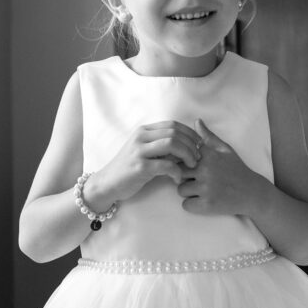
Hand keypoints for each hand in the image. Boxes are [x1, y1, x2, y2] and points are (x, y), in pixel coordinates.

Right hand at [87, 120, 202, 208]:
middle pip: (174, 132)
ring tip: (192, 165)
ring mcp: (139, 151)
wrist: (108, 183)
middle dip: (191, 144)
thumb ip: (162, 147)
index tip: (199, 144)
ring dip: (187, 154)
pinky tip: (178, 178)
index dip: (190, 133)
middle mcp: (141, 137)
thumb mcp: (145, 152)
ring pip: (172, 144)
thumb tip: (188, 146)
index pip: (173, 125)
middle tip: (198, 157)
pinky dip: (177, 172)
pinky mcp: (139, 167)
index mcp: (144, 131)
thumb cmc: (130, 168)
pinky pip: (166, 165)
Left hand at [177, 119, 262, 215]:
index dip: (183, 162)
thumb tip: (196, 121)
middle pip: (178, 172)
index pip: (180, 156)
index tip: (190, 166)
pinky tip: (203, 201)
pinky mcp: (207, 205)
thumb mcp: (225, 150)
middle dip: (184, 177)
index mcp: (208, 156)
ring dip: (188, 192)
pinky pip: (186, 205)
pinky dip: (192, 205)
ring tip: (202, 190)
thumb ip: (208, 137)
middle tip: (197, 180)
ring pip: (180, 190)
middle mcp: (206, 170)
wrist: (252, 192)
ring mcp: (206, 188)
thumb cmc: (237, 169)